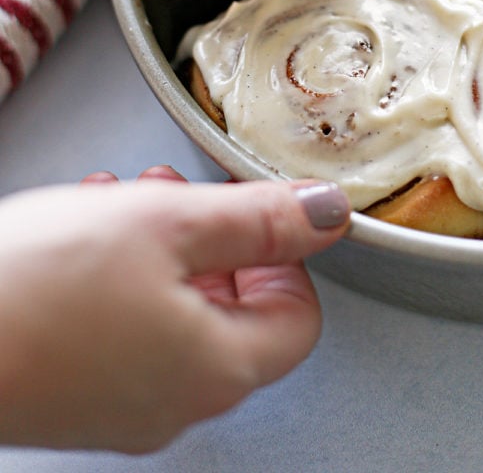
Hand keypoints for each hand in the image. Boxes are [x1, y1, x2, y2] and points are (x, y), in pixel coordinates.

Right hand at [0, 170, 349, 453]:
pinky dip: (118, 278)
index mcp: (217, 369)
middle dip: (212, 239)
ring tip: (121, 201)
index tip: (250, 213)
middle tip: (178, 194)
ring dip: (160, 247)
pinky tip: (81, 236)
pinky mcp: (74, 397)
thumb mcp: (169, 223)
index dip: (283, 257)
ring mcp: (120, 407)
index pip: (298, 319)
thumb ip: (259, 218)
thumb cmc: (36, 288)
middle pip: (234, 316)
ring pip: (174, 316)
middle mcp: (174, 403)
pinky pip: (123, 333)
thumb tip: (327, 214)